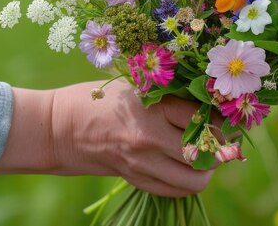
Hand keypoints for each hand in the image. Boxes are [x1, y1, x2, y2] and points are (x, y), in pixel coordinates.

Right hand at [0, 79, 215, 196]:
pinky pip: (173, 190)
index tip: (220, 114)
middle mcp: (150, 140)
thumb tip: (206, 105)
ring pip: (193, 181)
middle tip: (218, 138)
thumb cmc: (95, 98)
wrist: (57, 128)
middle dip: (218, 148)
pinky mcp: (134, 179)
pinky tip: (182, 165)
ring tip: (202, 155)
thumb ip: (168, 98)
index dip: (219, 118)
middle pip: (204, 156)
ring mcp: (142, 164)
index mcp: (151, 109)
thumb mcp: (134, 87)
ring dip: (204, 170)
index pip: (202, 119)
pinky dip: (184, 180)